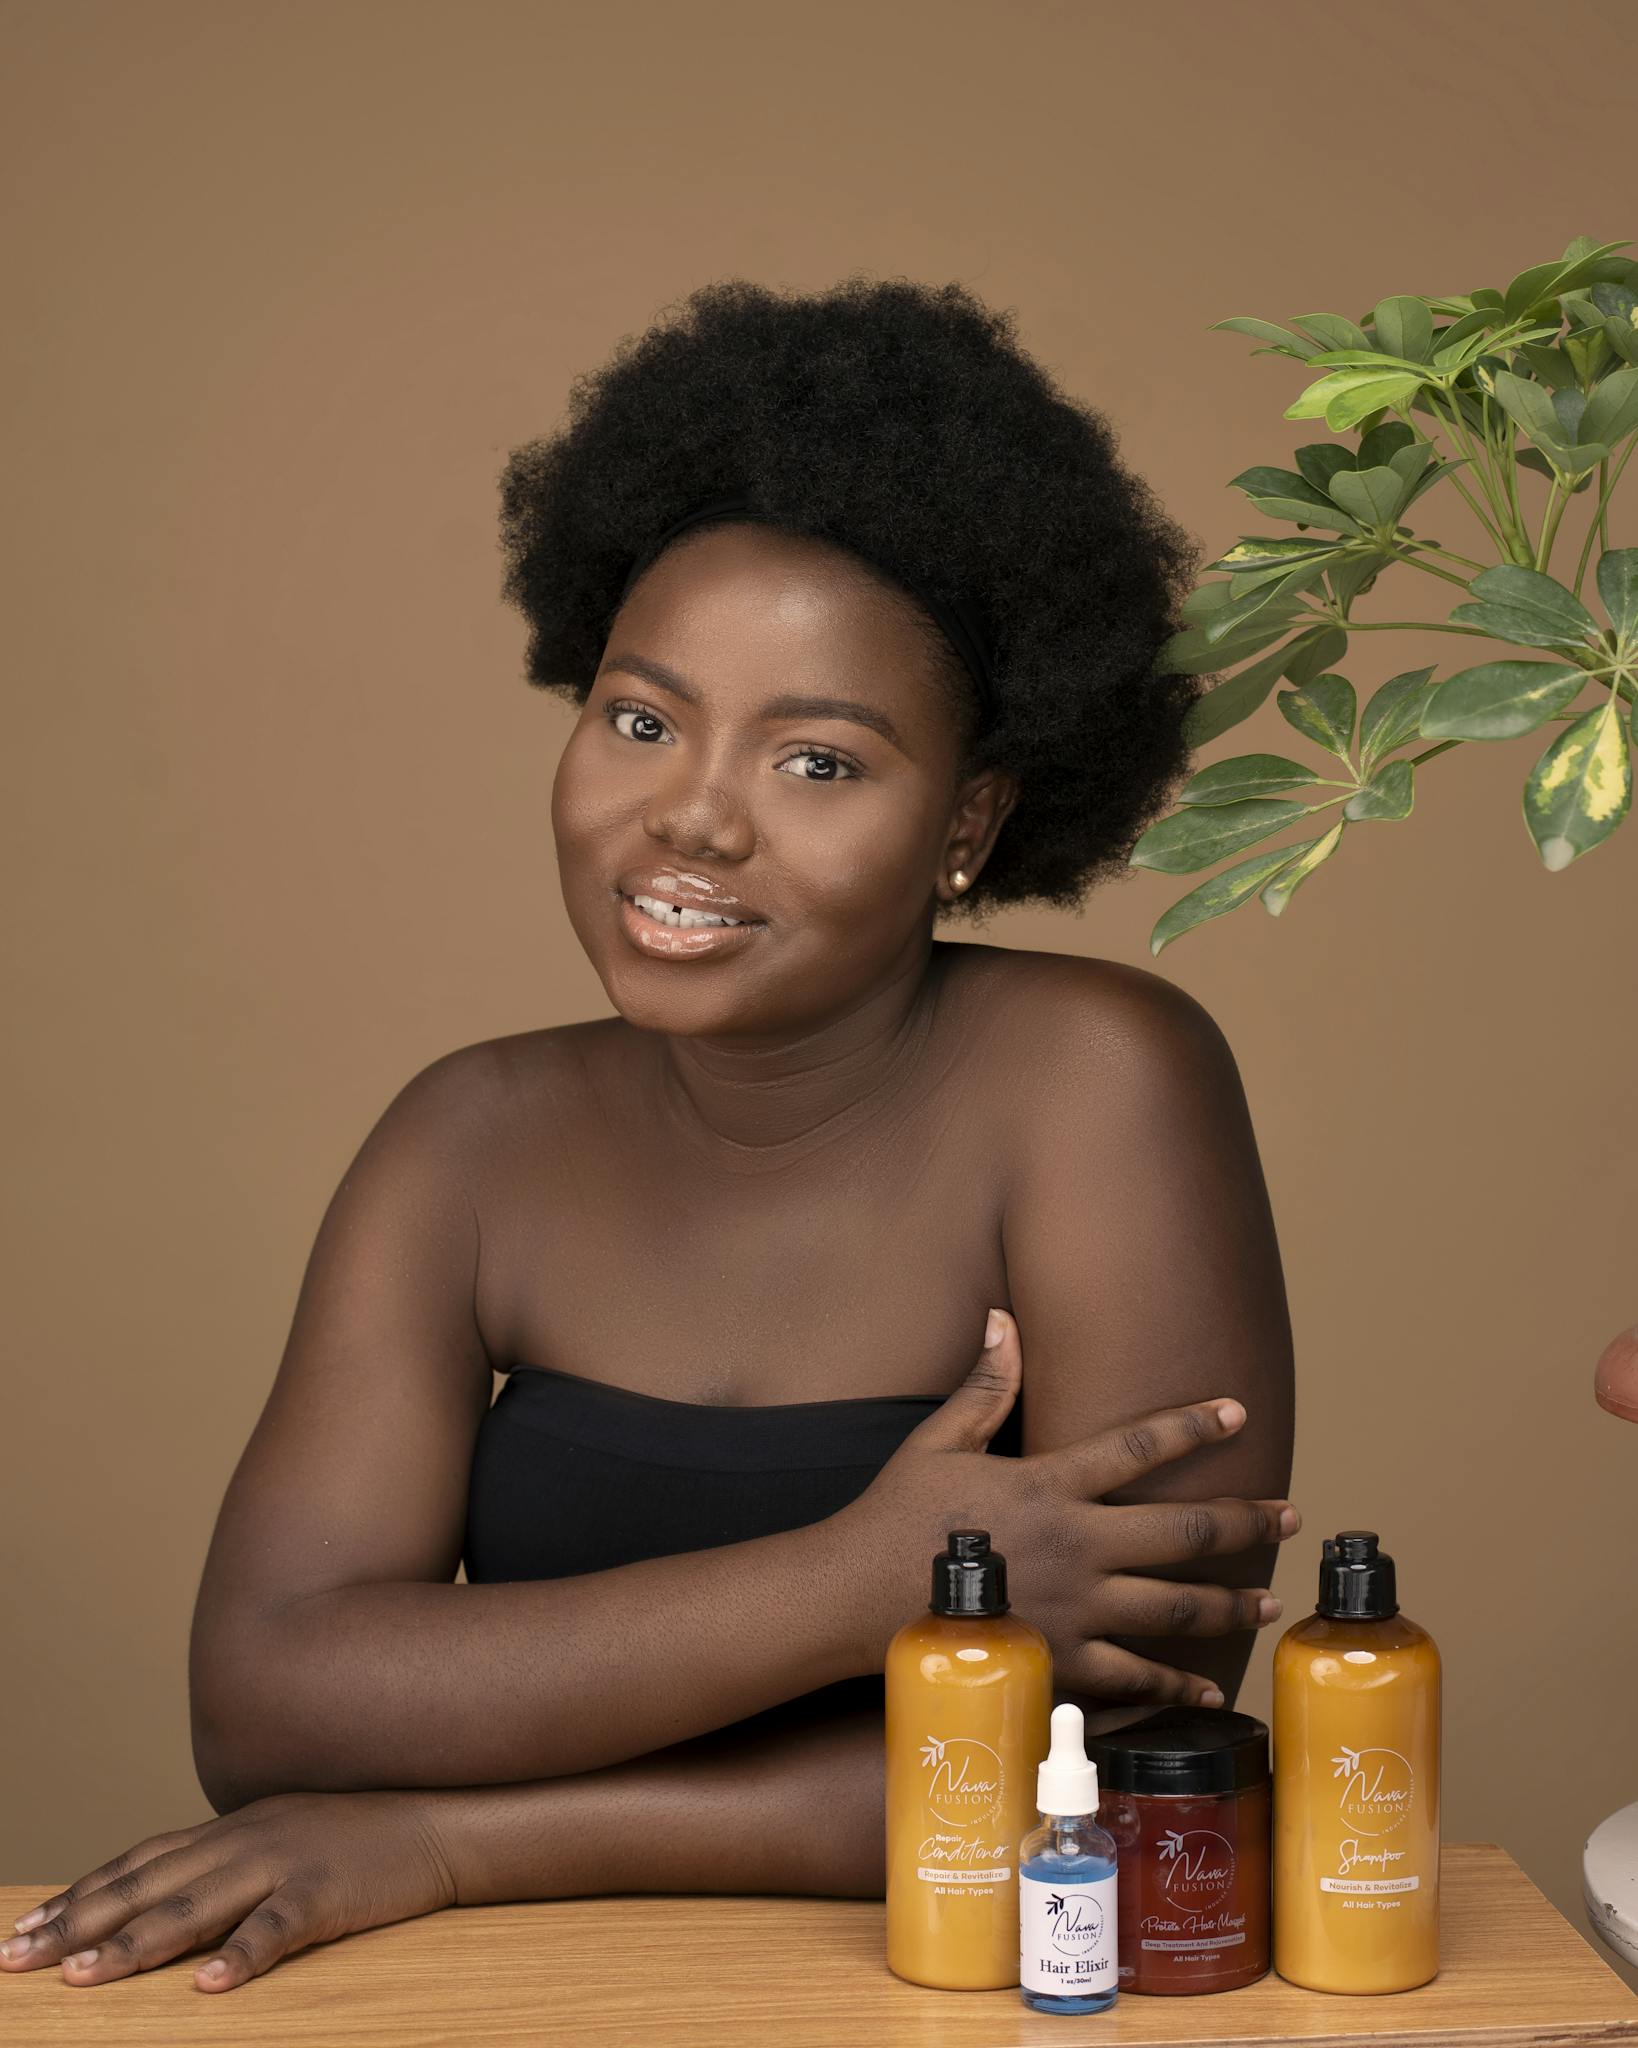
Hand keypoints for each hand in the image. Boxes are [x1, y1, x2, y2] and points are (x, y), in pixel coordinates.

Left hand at [0, 1789, 455, 1992]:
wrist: (437, 1819)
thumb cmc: (356, 1838)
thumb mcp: (280, 1837)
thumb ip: (224, 1862)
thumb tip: (161, 1899)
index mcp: (230, 1827)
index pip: (137, 1862)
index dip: (78, 1895)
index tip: (25, 1929)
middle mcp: (245, 1838)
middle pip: (147, 1885)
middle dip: (78, 1923)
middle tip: (18, 1959)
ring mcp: (286, 1862)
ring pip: (197, 1905)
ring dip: (135, 1943)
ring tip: (84, 1976)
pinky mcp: (328, 1891)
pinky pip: (279, 1927)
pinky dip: (242, 1955)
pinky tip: (210, 1986)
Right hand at [836, 1306, 1298, 1704]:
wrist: (856, 1598)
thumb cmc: (894, 1515)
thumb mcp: (937, 1440)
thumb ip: (986, 1385)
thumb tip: (1004, 1318)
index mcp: (1050, 1483)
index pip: (1139, 1444)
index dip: (1195, 1424)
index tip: (1239, 1410)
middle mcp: (1076, 1543)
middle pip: (1182, 1530)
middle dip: (1245, 1520)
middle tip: (1292, 1515)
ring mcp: (1074, 1608)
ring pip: (1172, 1605)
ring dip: (1228, 1600)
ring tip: (1267, 1595)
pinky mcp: (1061, 1660)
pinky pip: (1132, 1676)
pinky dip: (1175, 1684)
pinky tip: (1206, 1687)